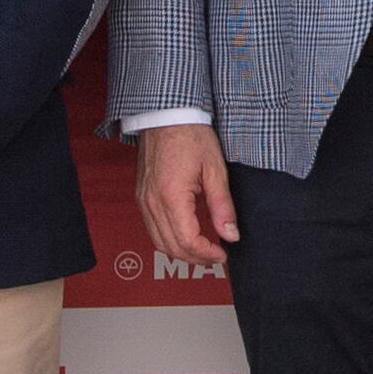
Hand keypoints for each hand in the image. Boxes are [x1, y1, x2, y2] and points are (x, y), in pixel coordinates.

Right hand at [134, 120, 241, 262]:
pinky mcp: (142, 196)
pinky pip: (152, 228)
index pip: (188, 241)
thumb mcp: (215, 169)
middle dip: (195, 258)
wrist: (166, 114)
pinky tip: (186, 236)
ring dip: (181, 252)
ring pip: (159, 241)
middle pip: (171, 247)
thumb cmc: (190, 134)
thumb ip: (222, 206)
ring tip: (204, 251)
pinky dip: (169, 239)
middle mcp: (152, 202)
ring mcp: (144, 200)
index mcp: (172, 197)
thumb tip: (230, 234)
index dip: (207, 254)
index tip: (223, 254)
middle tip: (216, 257)